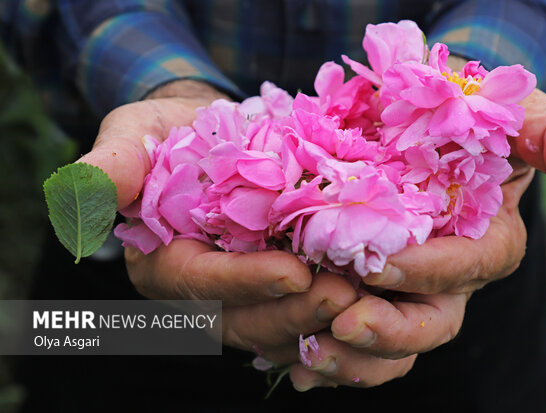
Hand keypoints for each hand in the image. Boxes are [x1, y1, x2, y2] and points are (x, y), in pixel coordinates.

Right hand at [76, 80, 358, 354]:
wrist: (212, 139)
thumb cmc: (170, 135)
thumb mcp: (134, 136)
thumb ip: (111, 165)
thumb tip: (80, 192)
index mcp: (161, 261)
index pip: (197, 284)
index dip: (243, 283)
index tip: (294, 273)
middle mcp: (200, 292)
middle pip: (242, 320)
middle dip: (292, 313)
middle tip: (346, 294)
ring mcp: (239, 296)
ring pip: (275, 328)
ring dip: (320, 320)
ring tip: (367, 298)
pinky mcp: (271, 289)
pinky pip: (298, 317)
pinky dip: (331, 317)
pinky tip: (369, 304)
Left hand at [290, 88, 545, 389]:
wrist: (413, 117)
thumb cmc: (466, 116)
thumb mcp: (513, 115)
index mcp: (483, 242)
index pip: (466, 269)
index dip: (429, 272)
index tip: (380, 265)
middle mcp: (444, 277)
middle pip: (428, 322)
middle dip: (389, 330)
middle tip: (342, 323)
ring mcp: (401, 289)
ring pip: (387, 340)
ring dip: (350, 355)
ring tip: (309, 352)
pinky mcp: (361, 288)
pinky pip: (346, 332)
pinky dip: (319, 347)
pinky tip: (293, 356)